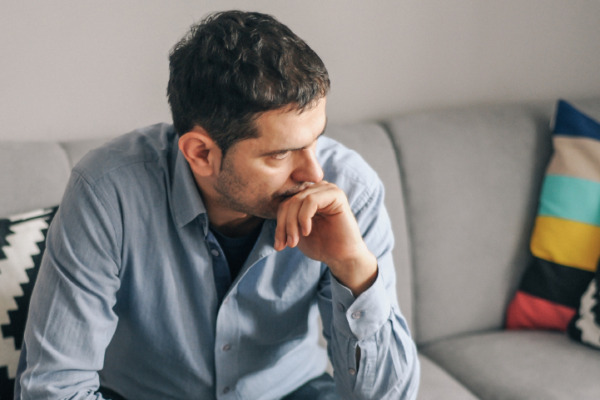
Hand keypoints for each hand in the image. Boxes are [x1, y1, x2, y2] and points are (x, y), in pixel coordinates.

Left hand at [274, 181, 377, 295]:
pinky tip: (307, 231)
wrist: (342, 257)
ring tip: (295, 241)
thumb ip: (285, 219)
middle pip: (289, 201)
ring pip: (297, 200)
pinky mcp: (336, 195)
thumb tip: (263, 210)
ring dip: (292, 224)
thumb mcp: (295, 231)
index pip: (284, 203)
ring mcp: (327, 189)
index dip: (279, 224)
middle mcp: (316, 189)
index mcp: (307, 195)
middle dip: (284, 225)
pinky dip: (304, 218)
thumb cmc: (321, 245)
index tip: (279, 245)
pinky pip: (310, 201)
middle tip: (286, 244)